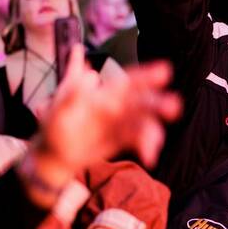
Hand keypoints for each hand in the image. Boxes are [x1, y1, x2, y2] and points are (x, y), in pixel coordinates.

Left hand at [32, 45, 181, 186]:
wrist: (53, 155)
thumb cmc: (54, 127)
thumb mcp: (59, 109)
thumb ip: (74, 93)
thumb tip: (91, 75)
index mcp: (103, 94)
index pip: (128, 82)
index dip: (146, 75)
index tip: (165, 72)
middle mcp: (116, 107)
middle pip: (142, 101)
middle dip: (158, 103)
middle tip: (174, 107)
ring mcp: (121, 124)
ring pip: (144, 123)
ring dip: (154, 131)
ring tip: (153, 146)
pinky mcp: (123, 141)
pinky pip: (140, 141)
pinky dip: (147, 147)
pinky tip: (149, 156)